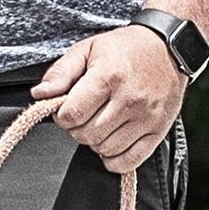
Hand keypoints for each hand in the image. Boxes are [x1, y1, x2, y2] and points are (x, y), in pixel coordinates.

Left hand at [33, 23, 186, 174]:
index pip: (73, 114)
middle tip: (85, 116)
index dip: (62, 116)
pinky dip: (115, 160)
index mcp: (109, 76)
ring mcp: (146, 118)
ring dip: (96, 142)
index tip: (67, 110)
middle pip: (87, 134)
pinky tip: (112, 145)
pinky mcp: (158, 131)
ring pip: (106, 149)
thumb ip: (61, 72)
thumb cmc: (124, 49)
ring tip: (101, 124)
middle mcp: (129, 99)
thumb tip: (39, 95)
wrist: (169, 48)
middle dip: (78, 129)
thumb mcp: (88, 49)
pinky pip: (130, 161)